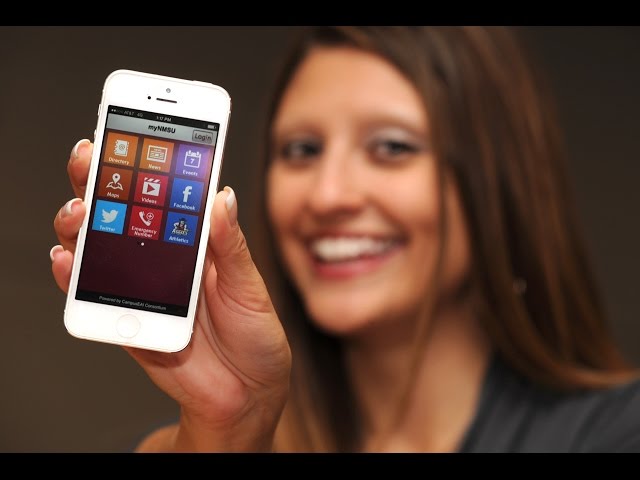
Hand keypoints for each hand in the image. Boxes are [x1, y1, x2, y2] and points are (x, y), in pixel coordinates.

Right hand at [51, 139, 290, 450]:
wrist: (247, 394)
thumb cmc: (257, 337)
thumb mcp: (251, 287)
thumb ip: (231, 247)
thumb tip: (221, 196)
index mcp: (201, 246)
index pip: (169, 198)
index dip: (149, 168)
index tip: (131, 138)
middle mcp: (169, 261)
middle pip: (126, 215)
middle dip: (102, 185)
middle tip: (89, 159)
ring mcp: (146, 288)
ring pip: (103, 248)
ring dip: (83, 226)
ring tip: (78, 212)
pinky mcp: (131, 319)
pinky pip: (96, 295)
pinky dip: (74, 277)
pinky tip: (66, 260)